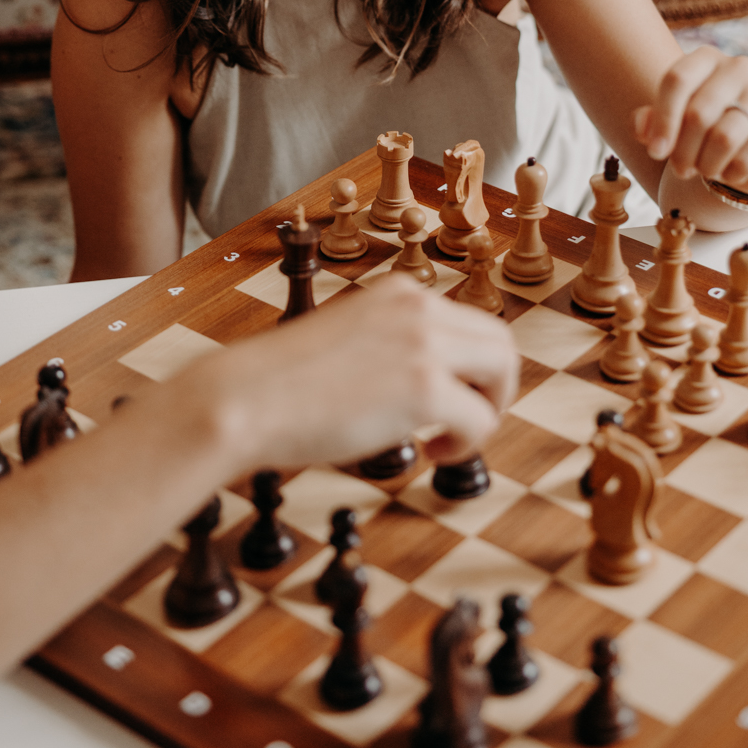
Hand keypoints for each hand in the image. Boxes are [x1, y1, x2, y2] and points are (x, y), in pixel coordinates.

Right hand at [188, 276, 518, 469]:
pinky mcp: (425, 390)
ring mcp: (424, 346)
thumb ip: (389, 345)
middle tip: (466, 421)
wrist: (244, 399)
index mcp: (398, 293)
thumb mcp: (347, 338)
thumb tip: (427, 383)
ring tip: (452, 439)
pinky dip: (467, 445)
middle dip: (493, 387)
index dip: (470, 366)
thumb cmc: (280, 383)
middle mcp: (418, 308)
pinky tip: (434, 454)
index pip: (468, 321)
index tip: (451, 397)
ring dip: (489, 410)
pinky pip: (481, 420)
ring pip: (503, 372)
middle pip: (499, 341)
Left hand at [633, 46, 747, 195]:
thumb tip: (643, 128)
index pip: (677, 80)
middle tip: (680, 169)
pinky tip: (729, 171)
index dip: (663, 121)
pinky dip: (731, 173)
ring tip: (704, 170)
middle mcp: (739, 68)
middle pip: (698, 113)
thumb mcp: (669, 124)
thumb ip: (648, 122)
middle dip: (682, 151)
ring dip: (706, 165)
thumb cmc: (698, 133)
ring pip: (724, 138)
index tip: (655, 152)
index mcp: (706, 58)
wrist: (745, 154)